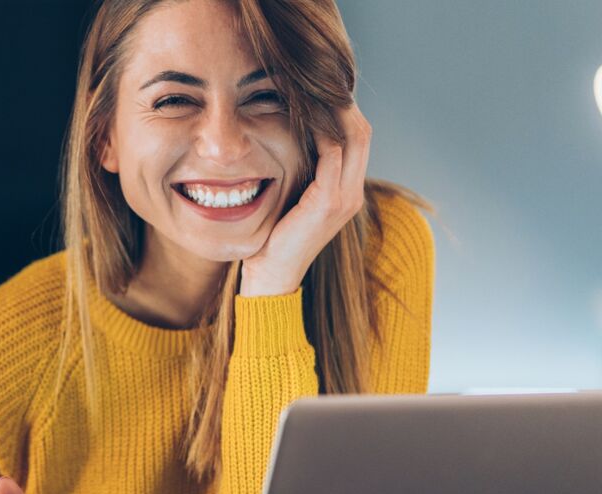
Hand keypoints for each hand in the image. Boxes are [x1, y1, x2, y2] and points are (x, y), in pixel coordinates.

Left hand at [239, 103, 371, 296]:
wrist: (271, 275)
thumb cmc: (274, 239)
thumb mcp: (291, 201)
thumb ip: (299, 176)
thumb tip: (286, 142)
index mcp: (347, 192)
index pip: (357, 138)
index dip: (343, 111)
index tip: (319, 88)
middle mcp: (353, 193)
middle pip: (362, 132)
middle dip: (342, 103)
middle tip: (318, 79)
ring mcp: (344, 198)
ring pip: (353, 137)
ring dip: (333, 111)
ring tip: (312, 88)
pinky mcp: (328, 203)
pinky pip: (332, 154)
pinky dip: (321, 131)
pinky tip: (302, 115)